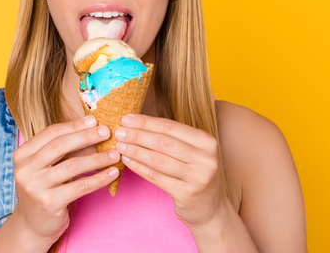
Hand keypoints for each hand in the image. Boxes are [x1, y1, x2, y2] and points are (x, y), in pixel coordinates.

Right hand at [10, 115, 121, 244]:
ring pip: (72, 166)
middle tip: (106, 132)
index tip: (94, 120)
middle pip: (59, 146)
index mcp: (22, 155)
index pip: (50, 133)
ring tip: (115, 154)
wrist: (33, 226)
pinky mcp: (49, 203)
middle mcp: (25, 169)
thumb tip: (93, 131)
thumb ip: (64, 150)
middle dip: (86, 136)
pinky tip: (112, 173)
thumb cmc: (44, 190)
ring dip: (97, 158)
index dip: (73, 125)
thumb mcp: (48, 167)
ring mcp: (35, 187)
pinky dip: (98, 179)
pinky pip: (79, 187)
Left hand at [114, 114, 227, 229]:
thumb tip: (137, 123)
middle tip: (118, 132)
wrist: (211, 209)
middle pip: (163, 142)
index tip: (126, 119)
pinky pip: (156, 177)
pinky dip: (139, 168)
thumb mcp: (192, 153)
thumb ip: (172, 138)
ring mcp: (198, 177)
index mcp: (206, 141)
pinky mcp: (187, 194)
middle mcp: (205, 158)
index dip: (146, 122)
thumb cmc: (194, 175)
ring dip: (135, 151)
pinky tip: (127, 161)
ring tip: (119, 146)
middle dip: (137, 135)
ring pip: (158, 160)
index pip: (170, 126)